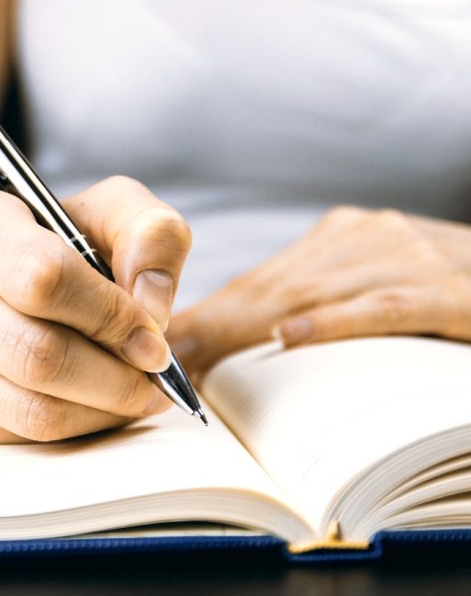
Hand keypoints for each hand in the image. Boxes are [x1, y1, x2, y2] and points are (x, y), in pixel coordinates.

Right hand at [0, 176, 191, 443]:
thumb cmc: (48, 249)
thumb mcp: (105, 215)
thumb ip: (150, 235)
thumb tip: (152, 306)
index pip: (42, 277)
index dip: (110, 315)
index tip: (151, 337)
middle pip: (37, 355)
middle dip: (115, 377)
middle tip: (152, 378)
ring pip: (30, 410)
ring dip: (101, 412)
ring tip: (131, 394)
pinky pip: (18, 439)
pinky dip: (72, 430)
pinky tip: (88, 404)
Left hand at [167, 206, 470, 373]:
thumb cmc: (446, 293)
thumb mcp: (377, 285)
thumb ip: (319, 303)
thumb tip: (244, 349)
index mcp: (344, 239)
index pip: (261, 280)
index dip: (208, 314)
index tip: (158, 346)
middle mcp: (367, 238)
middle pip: (273, 286)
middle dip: (210, 326)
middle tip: (156, 360)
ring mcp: (410, 257)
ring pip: (315, 294)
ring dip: (249, 329)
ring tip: (195, 360)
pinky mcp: (452, 289)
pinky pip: (385, 305)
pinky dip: (336, 322)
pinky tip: (292, 335)